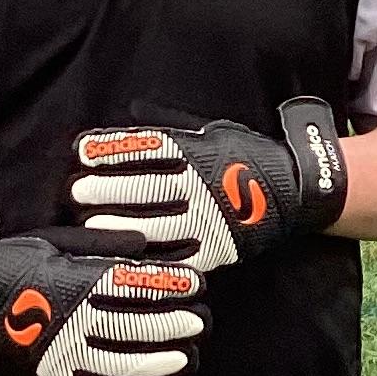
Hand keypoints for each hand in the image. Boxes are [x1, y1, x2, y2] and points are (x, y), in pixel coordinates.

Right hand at [0, 197, 207, 375]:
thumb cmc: (19, 259)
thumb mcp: (60, 241)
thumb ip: (104, 246)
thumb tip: (147, 246)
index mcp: (74, 280)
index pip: (133, 284)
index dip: (169, 286)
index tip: (196, 286)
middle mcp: (71, 318)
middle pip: (133, 325)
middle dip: (172, 324)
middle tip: (200, 324)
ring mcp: (59, 350)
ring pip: (119, 361)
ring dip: (157, 361)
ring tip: (184, 359)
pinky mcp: (49, 373)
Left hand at [68, 99, 346, 272]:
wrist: (300, 188)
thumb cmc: (247, 155)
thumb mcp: (213, 131)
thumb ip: (173, 130)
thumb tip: (130, 117)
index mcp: (200, 151)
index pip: (150, 147)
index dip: (114, 149)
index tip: (83, 151)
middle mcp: (204, 184)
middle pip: (149, 186)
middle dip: (109, 189)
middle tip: (76, 193)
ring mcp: (213, 218)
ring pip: (161, 223)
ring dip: (124, 225)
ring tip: (93, 226)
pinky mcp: (220, 247)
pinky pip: (183, 256)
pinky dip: (155, 258)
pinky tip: (129, 258)